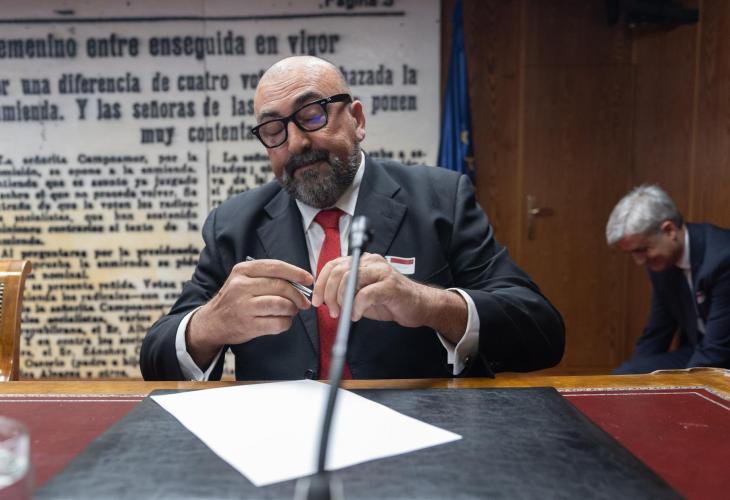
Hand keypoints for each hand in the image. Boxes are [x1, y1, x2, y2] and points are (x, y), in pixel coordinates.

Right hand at [187, 259, 312, 366]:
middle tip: (303, 302)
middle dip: (298, 295)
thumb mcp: (243, 280)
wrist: (212, 322)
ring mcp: (244, 306)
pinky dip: (286, 323)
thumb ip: (267, 277)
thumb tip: (300, 281)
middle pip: (281, 287)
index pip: (275, 267)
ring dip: (292, 309)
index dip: (296, 272)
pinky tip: (283, 321)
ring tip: (291, 311)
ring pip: (281, 304)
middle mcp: (241, 286)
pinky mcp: (249, 325)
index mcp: (242, 271)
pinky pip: (277, 323)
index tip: (308, 279)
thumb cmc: (235, 299)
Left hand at [311, 253, 466, 339]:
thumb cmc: (390, 300)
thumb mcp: (362, 294)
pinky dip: (356, 307)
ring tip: (343, 313)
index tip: (317, 300)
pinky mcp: (390, 285)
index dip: (321, 283)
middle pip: (338, 271)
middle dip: (328, 293)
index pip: (333, 265)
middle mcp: (371, 262)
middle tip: (331, 310)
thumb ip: (345, 291)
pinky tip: (356, 315)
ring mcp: (381, 272)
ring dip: (341, 300)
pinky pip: (365, 294)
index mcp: (362, 261)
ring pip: (350, 279)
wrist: (419, 306)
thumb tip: (324, 299)